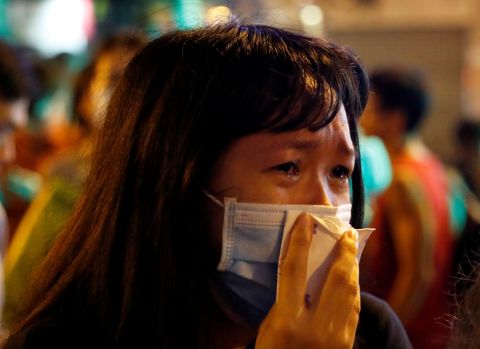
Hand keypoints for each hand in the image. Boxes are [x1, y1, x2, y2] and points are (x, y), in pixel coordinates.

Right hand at [255, 213, 359, 348]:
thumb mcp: (269, 329)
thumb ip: (285, 303)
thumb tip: (301, 276)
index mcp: (288, 320)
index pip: (295, 270)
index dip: (299, 241)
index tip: (305, 220)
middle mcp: (316, 326)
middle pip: (336, 277)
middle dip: (344, 251)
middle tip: (346, 232)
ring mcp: (337, 337)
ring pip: (351, 291)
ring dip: (352, 266)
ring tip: (352, 248)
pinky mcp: (347, 344)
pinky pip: (354, 308)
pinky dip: (354, 288)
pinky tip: (352, 277)